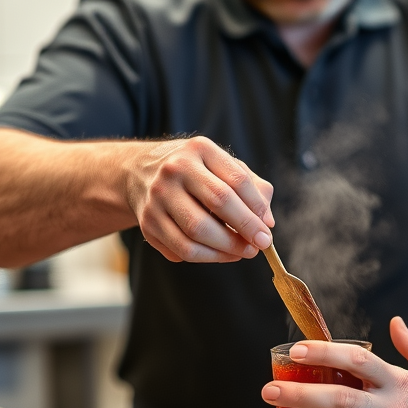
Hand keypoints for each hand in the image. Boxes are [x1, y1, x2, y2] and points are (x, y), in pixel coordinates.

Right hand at [127, 137, 273, 262]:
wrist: (140, 173)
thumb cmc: (194, 171)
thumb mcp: (221, 165)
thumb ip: (252, 188)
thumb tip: (267, 221)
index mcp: (199, 150)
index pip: (236, 180)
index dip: (256, 207)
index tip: (267, 228)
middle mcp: (175, 170)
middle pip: (218, 203)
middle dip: (245, 228)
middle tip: (261, 244)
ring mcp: (157, 198)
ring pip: (197, 233)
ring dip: (227, 249)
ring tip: (243, 252)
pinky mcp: (147, 224)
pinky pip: (181, 250)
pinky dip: (207, 257)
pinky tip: (221, 254)